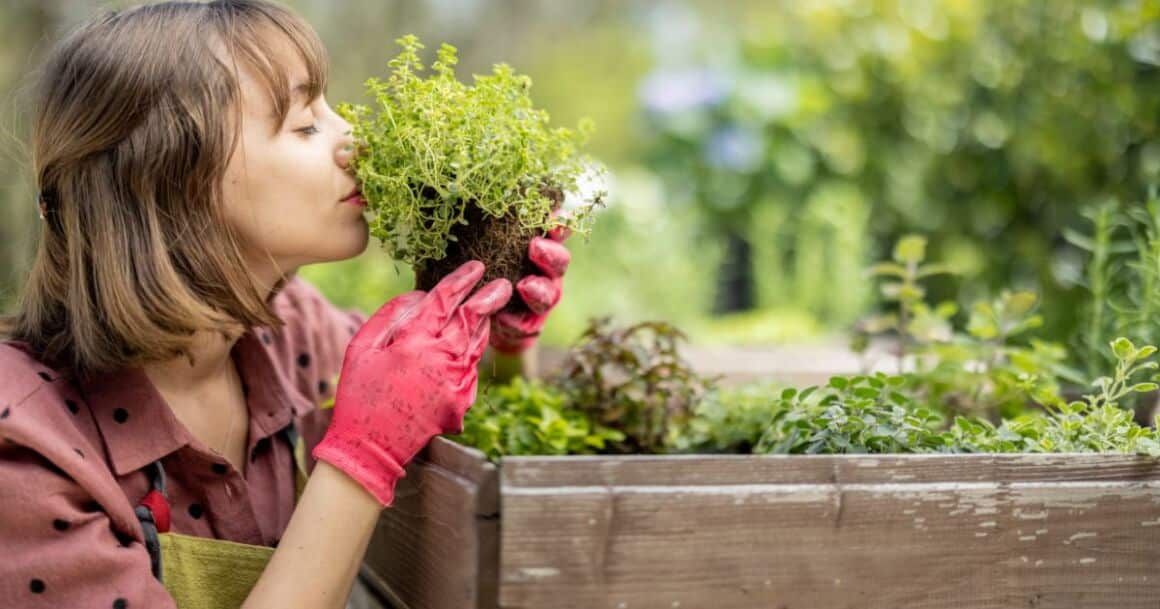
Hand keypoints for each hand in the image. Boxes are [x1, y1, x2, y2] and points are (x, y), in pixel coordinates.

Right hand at [312, 261, 511, 506]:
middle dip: (490, 297)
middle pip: (473, 318)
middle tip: (503, 283)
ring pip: (477, 343)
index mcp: (413, 342)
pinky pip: (472, 368)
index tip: (476, 266)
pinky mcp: (462, 401)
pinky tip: (470, 346)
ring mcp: (456, 382)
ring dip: (485, 324)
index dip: (462, 280)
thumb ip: (389, 315)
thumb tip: (418, 294)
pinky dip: (472, 353)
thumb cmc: (360, 394)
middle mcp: (441, 359)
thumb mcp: (361, 348)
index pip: (445, 300)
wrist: (370, 449)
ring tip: (489, 308)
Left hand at [489, 220, 571, 353]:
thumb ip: (487, 222)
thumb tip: (468, 188)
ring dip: (539, 288)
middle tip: (535, 247)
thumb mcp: (485, 240)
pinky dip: (515, 320)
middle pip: (559, 260)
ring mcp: (541, 299)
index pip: (556, 230)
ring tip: (524, 286)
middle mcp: (546, 271)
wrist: (479, 311)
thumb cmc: (485, 266)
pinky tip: (503, 317)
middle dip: (550, 253)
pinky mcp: (528, 325)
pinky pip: (526, 324)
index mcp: (540, 245)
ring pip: (549, 293)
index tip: (554, 215)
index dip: (559, 222)